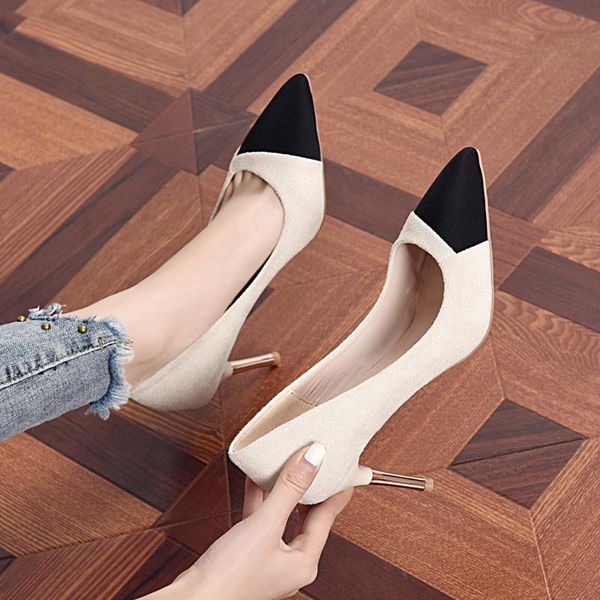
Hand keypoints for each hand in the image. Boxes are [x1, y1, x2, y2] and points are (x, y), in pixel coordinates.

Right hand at [142, 443, 351, 599]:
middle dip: (308, 486)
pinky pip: (260, 519)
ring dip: (281, 488)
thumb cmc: (230, 577)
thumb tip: (313, 458)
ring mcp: (268, 558)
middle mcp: (289, 562)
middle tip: (315, 460)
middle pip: (306, 515)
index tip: (343, 467)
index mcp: (304, 562)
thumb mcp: (266, 525)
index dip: (335, 488)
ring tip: (287, 461)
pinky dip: (259, 497)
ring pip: (281, 515)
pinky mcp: (247, 553)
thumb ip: (289, 488)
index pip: (327, 516)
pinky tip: (256, 478)